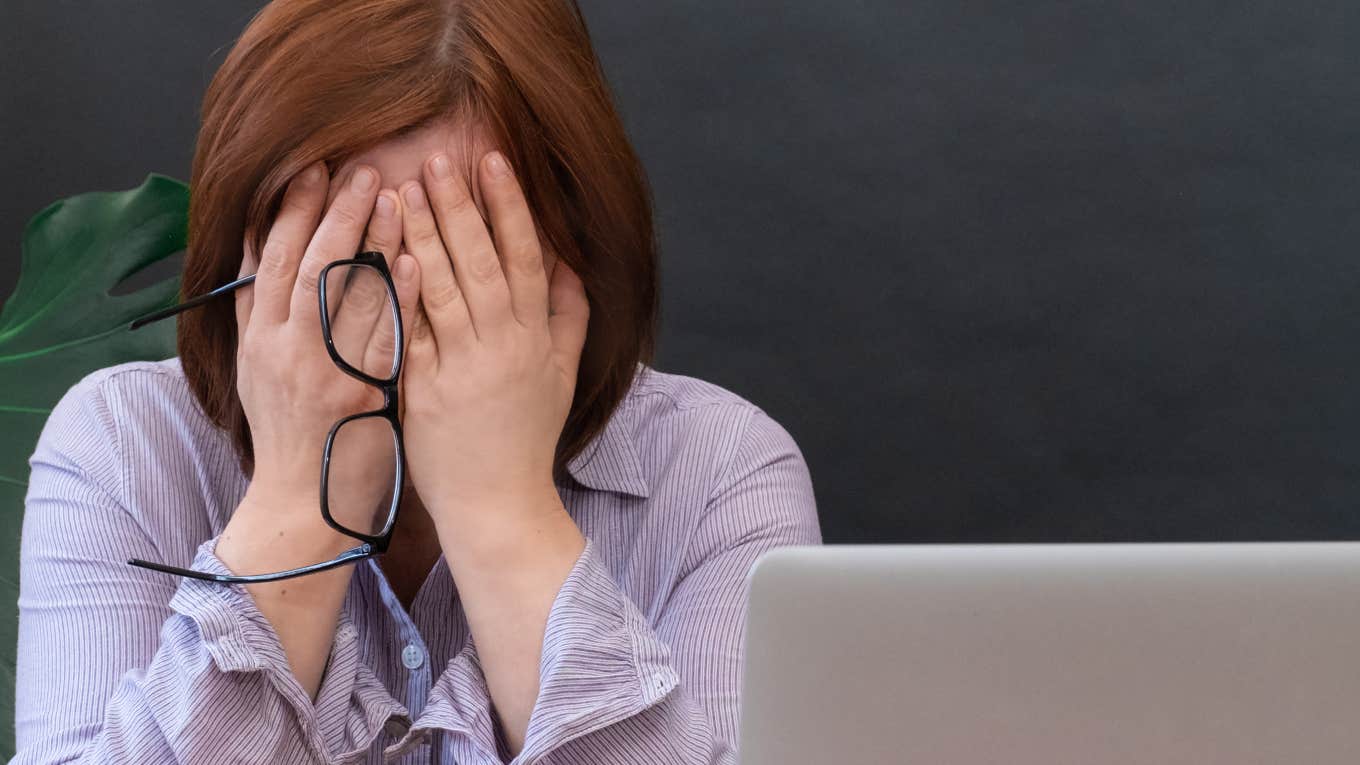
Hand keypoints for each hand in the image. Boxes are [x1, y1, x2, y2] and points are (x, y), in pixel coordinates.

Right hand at [230, 161, 418, 556]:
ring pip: (348, 296)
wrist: (303, 504)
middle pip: (309, 267)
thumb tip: (258, 248)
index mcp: (260, 339)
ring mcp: (327, 372)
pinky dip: (401, 297)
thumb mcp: (255, 368)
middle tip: (362, 169)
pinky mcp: (365, 394)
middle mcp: (288, 350)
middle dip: (336, 214)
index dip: (292, 211)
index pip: (273, 260)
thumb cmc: (288, 433)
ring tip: (398, 197)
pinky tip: (420, 262)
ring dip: (374, 242)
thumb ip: (257, 310)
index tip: (314, 169)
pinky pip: (386, 336)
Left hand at [395, 149, 589, 526]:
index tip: (493, 161)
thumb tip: (569, 263)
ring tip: (404, 187)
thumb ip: (569, 317)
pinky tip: (387, 254)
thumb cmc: (527, 439)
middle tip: (438, 157)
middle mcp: (503, 348)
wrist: (499, 505)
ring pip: (443, 289)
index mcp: (537, 340)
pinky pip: (412, 333)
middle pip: (482, 263)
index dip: (510, 207)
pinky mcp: (424, 392)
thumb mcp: (562, 376)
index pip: (526, 258)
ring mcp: (463, 369)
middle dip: (461, 206)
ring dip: (423, 234)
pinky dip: (400, 293)